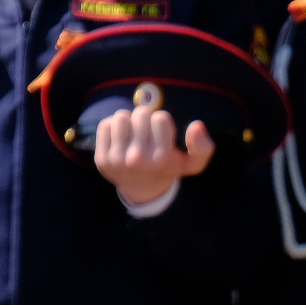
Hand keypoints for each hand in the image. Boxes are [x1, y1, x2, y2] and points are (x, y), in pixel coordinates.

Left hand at [94, 102, 214, 208]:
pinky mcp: (102, 159)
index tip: (162, 133)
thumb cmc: (169, 168)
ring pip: (120, 117)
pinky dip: (112, 127)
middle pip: (140, 114)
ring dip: (128, 121)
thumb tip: (197, 126)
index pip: (161, 118)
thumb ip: (203, 147)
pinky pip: (105, 125)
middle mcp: (139, 160)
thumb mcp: (193, 163)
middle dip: (145, 117)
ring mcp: (118, 160)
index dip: (162, 122)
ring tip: (132, 132)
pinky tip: (120, 137)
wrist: (143, 190)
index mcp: (162, 159)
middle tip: (146, 129)